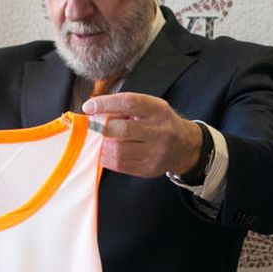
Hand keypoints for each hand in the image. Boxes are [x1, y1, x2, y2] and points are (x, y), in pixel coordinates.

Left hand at [81, 92, 204, 177]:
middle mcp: (159, 131)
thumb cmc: (158, 123)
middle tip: (91, 127)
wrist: (184, 146)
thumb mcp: (148, 108)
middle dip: (101, 128)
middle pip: (122, 129)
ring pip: (119, 150)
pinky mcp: (149, 169)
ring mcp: (155, 152)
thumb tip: (93, 114)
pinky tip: (103, 152)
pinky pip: (120, 165)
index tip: (88, 107)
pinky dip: (106, 158)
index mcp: (158, 110)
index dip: (105, 103)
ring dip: (101, 145)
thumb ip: (124, 109)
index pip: (129, 103)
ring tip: (97, 140)